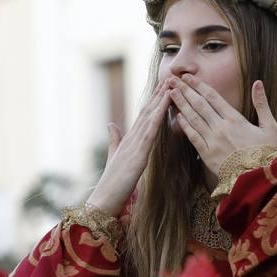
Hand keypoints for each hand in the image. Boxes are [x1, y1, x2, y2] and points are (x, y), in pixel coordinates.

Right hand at [89, 82, 171, 215]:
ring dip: (161, 101)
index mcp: (129, 140)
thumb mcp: (114, 157)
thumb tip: (111, 124)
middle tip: (171, 77)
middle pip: (147, 111)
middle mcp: (131, 138)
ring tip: (171, 85)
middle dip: (159, 94)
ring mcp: (134, 145)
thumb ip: (114, 140)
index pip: (144, 115)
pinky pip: (150, 134)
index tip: (164, 86)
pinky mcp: (138, 155)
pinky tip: (164, 107)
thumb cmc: (111, 183)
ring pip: (149, 118)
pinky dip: (157, 119)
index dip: (154, 100)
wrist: (104, 199)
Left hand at [170, 75, 276, 176]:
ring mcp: (212, 142)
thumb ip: (262, 104)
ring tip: (171, 93)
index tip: (188, 76)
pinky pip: (193, 137)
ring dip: (181, 104)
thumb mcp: (270, 127)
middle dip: (185, 90)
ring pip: (193, 119)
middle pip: (199, 105)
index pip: (213, 97)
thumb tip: (258, 83)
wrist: (258, 181)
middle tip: (173, 80)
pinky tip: (177, 116)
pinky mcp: (207, 155)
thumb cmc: (267, 153)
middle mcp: (221, 128)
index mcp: (235, 119)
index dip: (199, 85)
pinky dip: (185, 126)